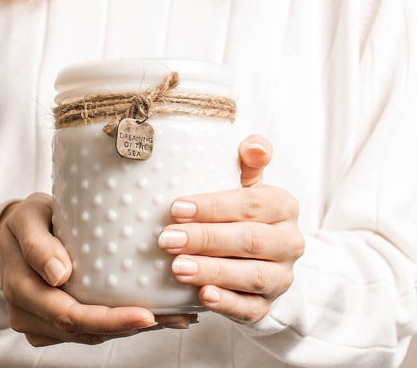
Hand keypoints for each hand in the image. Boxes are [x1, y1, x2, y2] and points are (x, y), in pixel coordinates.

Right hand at [0, 193, 193, 346]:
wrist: (14, 235)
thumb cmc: (26, 220)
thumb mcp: (27, 217)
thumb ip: (38, 243)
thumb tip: (59, 275)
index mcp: (22, 289)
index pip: (69, 316)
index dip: (109, 321)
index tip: (146, 315)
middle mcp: (30, 314)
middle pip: (85, 332)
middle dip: (131, 328)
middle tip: (174, 319)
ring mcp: (42, 323)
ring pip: (91, 336)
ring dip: (132, 329)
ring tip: (174, 317)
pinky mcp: (55, 324)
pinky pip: (90, 330)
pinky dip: (120, 324)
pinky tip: (153, 313)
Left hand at [158, 135, 303, 323]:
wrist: (265, 260)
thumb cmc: (246, 216)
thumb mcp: (250, 186)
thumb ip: (249, 164)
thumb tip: (256, 145)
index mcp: (284, 207)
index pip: (251, 204)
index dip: (214, 206)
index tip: (177, 207)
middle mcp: (289, 243)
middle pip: (250, 240)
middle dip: (205, 239)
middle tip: (167, 239)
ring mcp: (281, 277)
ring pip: (251, 277)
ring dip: (212, 271)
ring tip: (177, 267)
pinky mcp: (267, 306)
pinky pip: (250, 309)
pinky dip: (226, 304)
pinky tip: (203, 296)